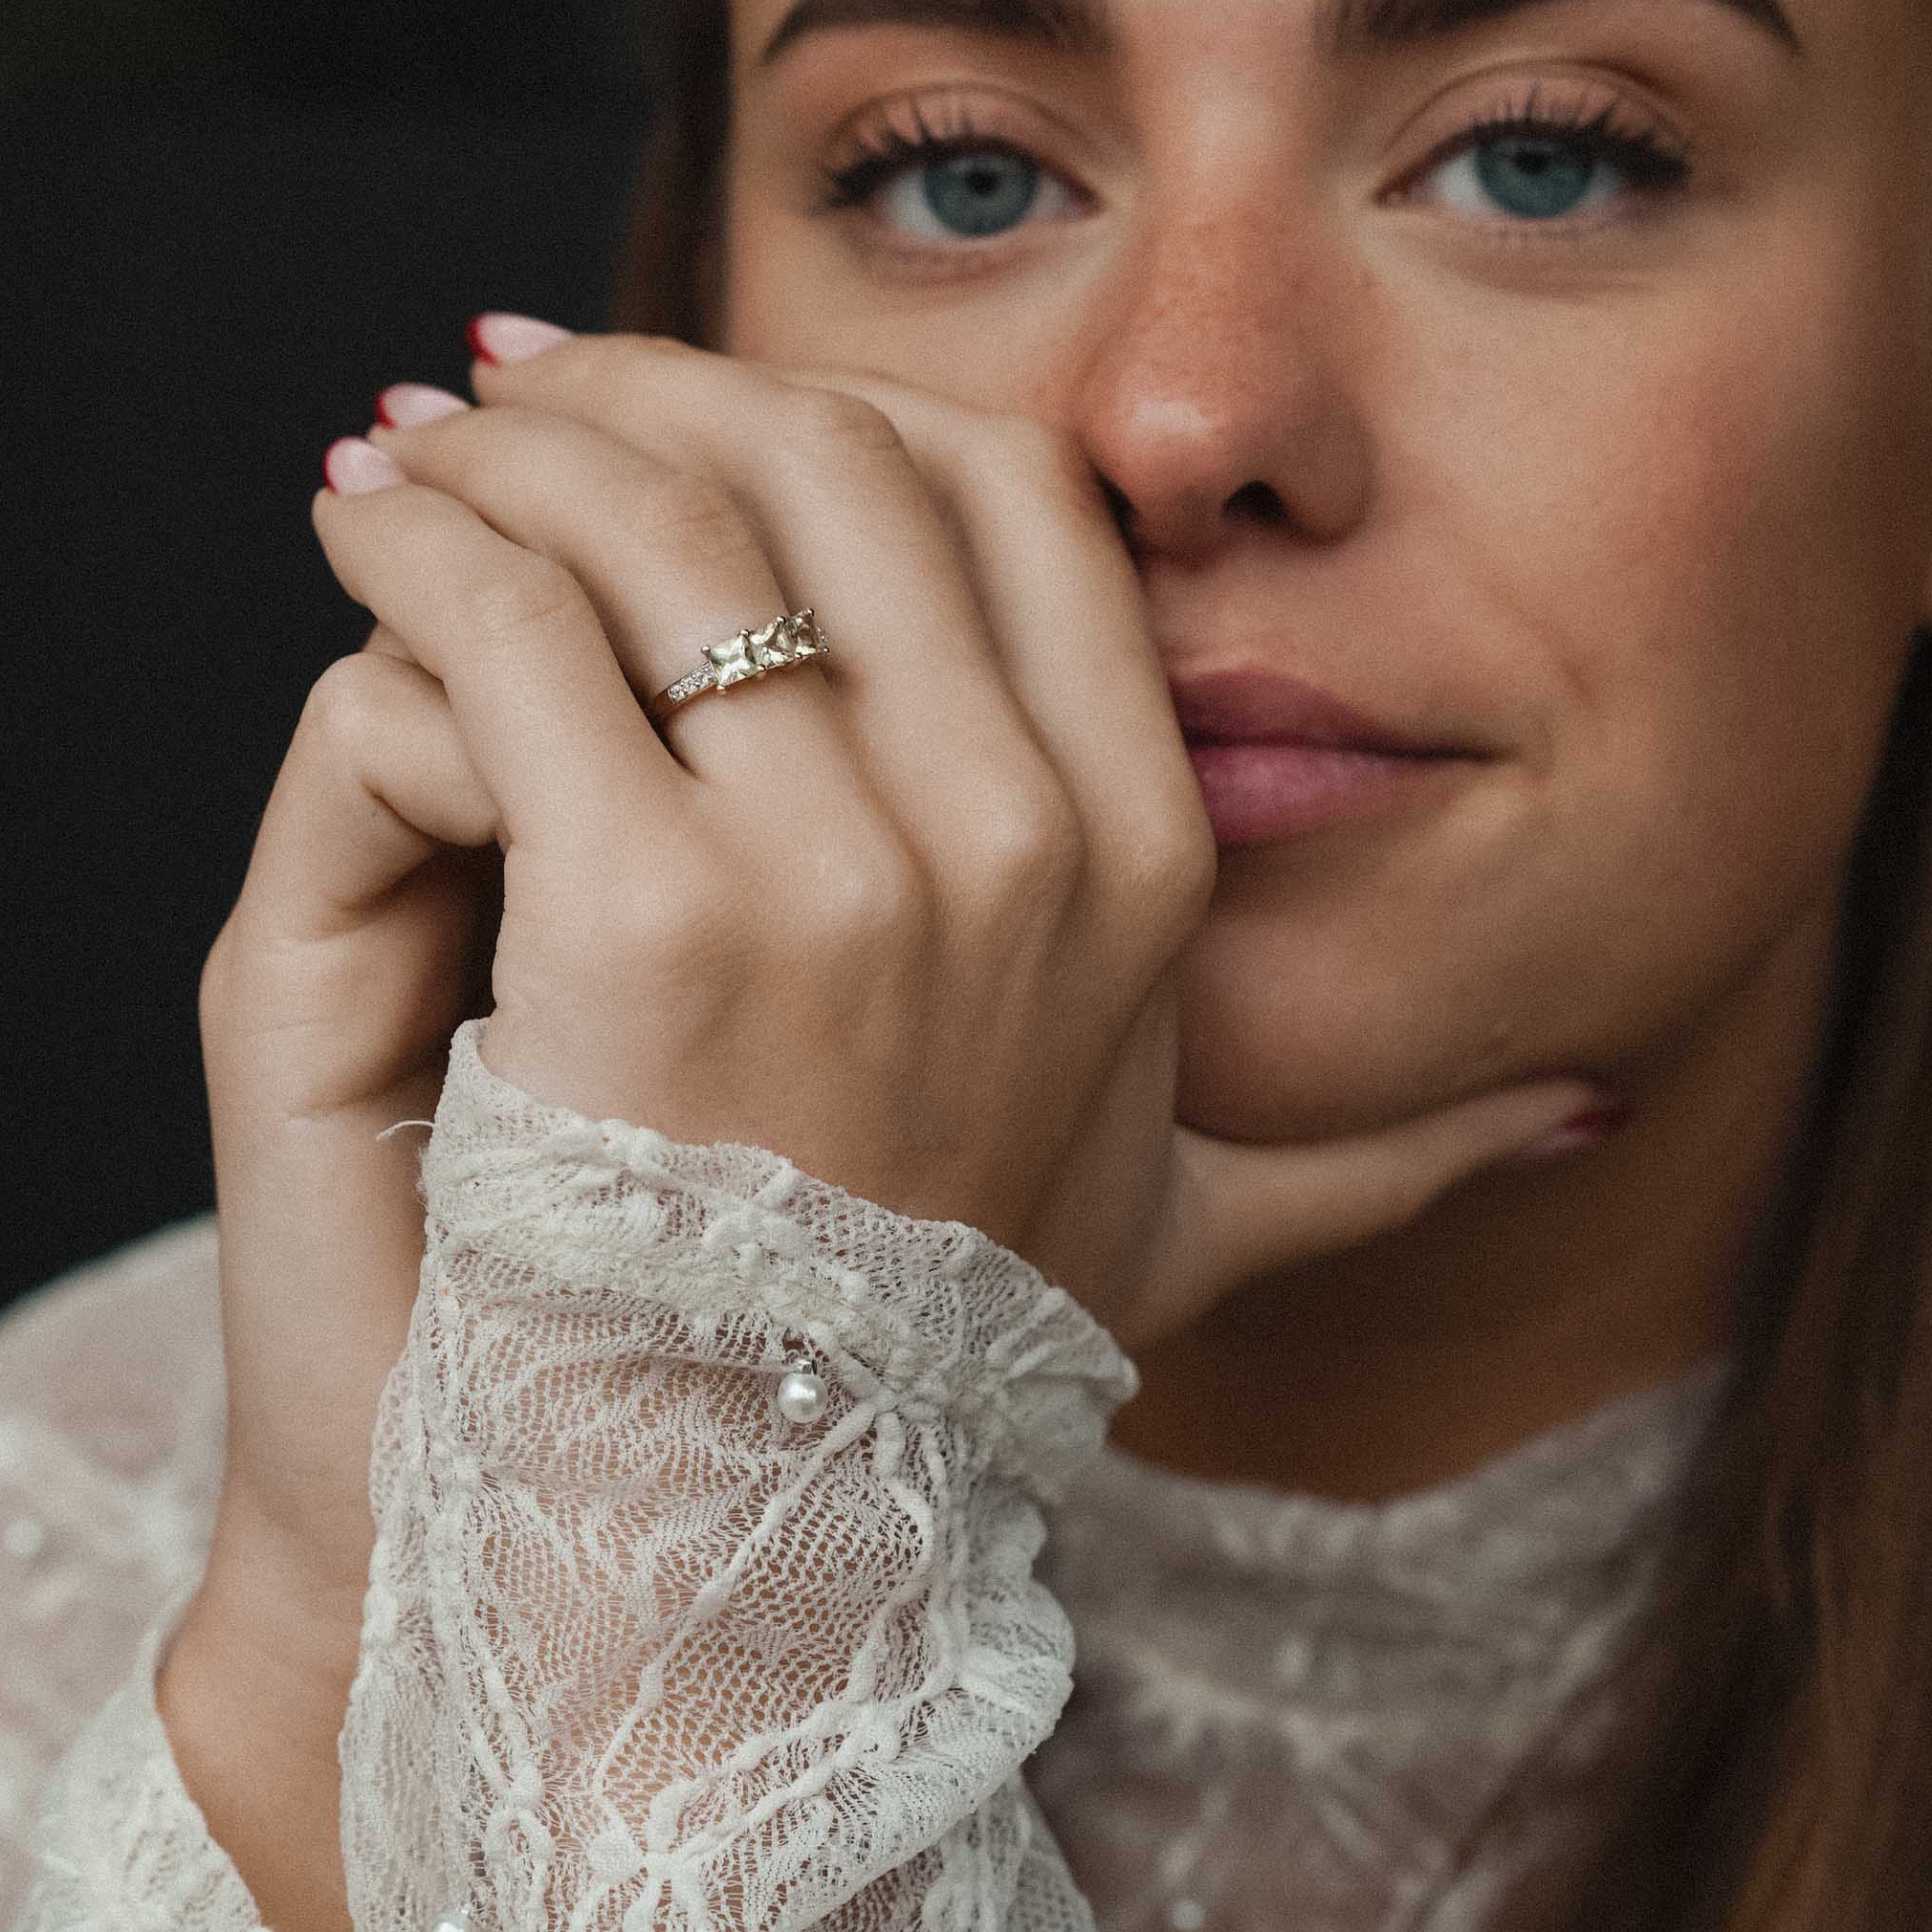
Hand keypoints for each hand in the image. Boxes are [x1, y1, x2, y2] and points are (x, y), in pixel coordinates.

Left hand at [367, 325, 1601, 1341]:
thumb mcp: (1182, 1229)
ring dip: (510, 446)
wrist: (747, 1546)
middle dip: (647, 386)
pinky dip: (412, 546)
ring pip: (658, 510)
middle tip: (513, 388)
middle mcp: (1027, 833)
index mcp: (1143, 851)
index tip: (696, 401)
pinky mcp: (654, 924)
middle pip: (823, 454)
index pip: (1002, 487)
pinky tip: (357, 536)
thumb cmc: (932, 1351)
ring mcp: (854, 873)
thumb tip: (1574, 1107)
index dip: (832, 404)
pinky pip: (509, 625)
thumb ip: (1376, 1155)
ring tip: (413, 450)